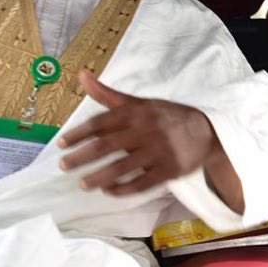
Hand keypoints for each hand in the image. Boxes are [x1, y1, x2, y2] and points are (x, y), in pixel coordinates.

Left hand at [57, 70, 242, 209]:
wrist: (207, 132)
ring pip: (121, 167)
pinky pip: (141, 183)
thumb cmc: (167, 117)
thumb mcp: (139, 103)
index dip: (78, 134)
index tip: (60, 144)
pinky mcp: (168, 170)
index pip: (100, 123)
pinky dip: (122, 189)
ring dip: (98, 177)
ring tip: (83, 183)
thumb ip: (108, 94)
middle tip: (64, 166)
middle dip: (81, 157)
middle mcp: (145, 130)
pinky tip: (109, 191)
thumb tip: (82, 75)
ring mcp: (157, 151)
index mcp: (136, 113)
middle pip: (106, 146)